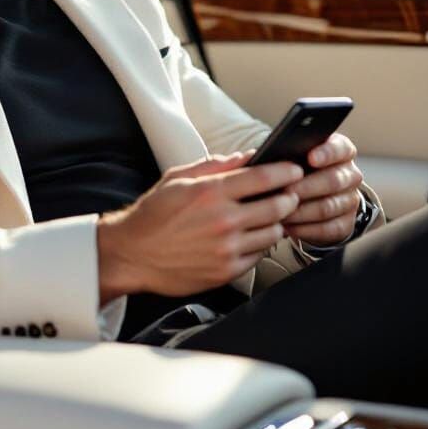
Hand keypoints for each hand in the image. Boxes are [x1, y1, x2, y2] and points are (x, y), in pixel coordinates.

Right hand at [97, 152, 303, 303]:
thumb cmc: (154, 215)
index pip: (263, 177)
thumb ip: (215, 165)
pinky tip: (247, 238)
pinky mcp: (227, 271)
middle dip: (288, 198)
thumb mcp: (178, 178)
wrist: (133, 254)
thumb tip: (247, 156)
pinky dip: (259, 245)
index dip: (285, 172)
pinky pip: (259, 256)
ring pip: (274, 233)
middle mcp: (222, 220)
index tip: (293, 170)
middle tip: (287, 194)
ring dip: (275, 223)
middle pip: (278, 206)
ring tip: (266, 217)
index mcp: (210, 192)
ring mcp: (227, 248)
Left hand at [282, 133, 362, 246]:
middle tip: (285, 191)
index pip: (340, 148)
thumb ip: (281, 153)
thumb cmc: (296, 172)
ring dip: (302, 211)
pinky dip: (306, 229)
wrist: (310, 199)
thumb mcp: (291, 158)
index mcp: (340, 151)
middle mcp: (349, 174)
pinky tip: (288, 227)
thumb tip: (256, 156)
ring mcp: (350, 200)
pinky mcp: (346, 224)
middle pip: (333, 180)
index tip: (311, 158)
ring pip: (329, 207)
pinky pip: (329, 228)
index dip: (326, 153)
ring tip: (280, 212)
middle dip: (307, 186)